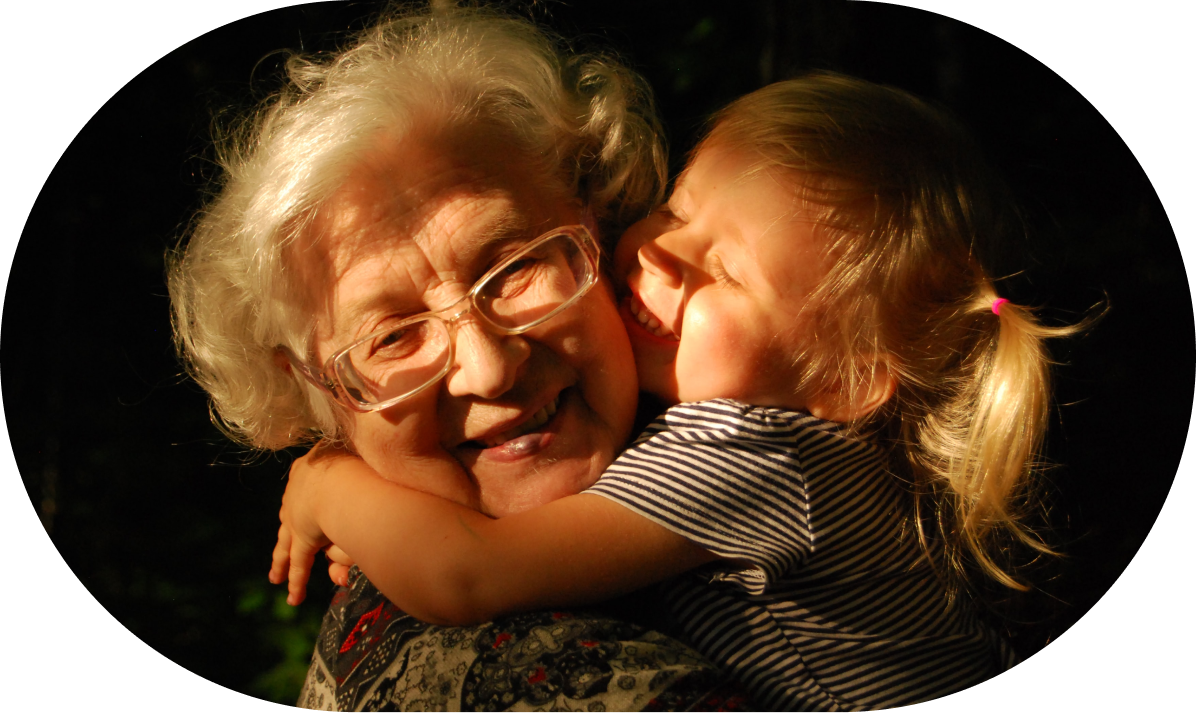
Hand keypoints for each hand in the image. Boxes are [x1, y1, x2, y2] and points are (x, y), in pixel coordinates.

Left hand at [269, 442, 357, 604]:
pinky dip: (297, 582)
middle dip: (288, 534)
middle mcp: (299, 490)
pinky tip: (293, 597)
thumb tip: (369, 495)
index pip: (307, 484)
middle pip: (292, 516)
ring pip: (288, 542)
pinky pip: (300, 564)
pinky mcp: (304, 538)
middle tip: (284, 547)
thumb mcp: (361, 459)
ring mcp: (298, 516)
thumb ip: (365, 475)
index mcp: (312, 464)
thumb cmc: (363, 459)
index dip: (310, 496)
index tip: (312, 504)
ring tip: (277, 577)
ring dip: (282, 560)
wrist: (346, 476)